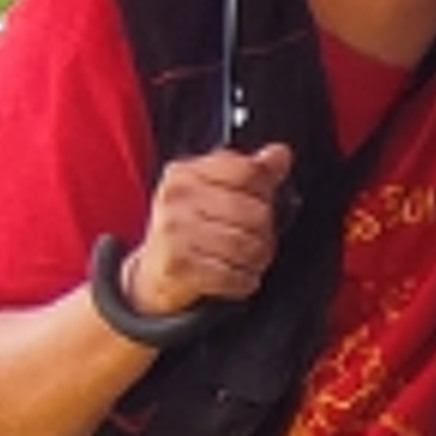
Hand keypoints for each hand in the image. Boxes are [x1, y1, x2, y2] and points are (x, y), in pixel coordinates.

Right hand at [124, 142, 291, 322]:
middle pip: (255, 212)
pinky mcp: (178, 264)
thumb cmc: (189, 229)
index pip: (248, 172)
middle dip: (266, 234)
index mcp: (187, 172)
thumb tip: (281, 153)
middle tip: (258, 241)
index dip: (266, 193)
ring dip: (257, 261)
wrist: (154, 271)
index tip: (261, 204)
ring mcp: (175, 230)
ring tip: (247, 260)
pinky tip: (236, 276)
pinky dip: (244, 281)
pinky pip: (233, 276)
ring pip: (247, 247)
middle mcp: (177, 197)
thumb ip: (251, 172)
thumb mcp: (215, 192)